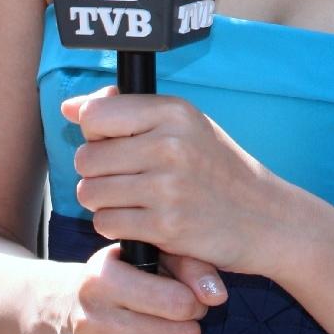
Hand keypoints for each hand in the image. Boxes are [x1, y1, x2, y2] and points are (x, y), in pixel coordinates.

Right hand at [58, 240, 224, 333]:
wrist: (62, 312)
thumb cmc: (121, 279)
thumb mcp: (150, 256)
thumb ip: (190, 266)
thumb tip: (218, 297)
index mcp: (102, 279)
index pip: (177, 302)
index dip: (194, 303)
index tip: (188, 302)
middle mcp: (89, 319)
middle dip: (190, 332)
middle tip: (181, 326)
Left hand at [60, 86, 292, 273]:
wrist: (264, 216)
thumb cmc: (216, 166)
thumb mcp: (183, 124)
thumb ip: (127, 111)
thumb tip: (70, 107)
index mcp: (174, 112)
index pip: (96, 115)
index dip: (95, 131)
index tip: (113, 141)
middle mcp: (170, 145)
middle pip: (87, 157)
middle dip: (97, 171)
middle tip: (124, 177)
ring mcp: (168, 187)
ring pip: (91, 192)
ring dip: (103, 201)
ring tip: (132, 199)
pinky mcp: (166, 227)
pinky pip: (107, 223)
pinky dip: (117, 225)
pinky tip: (141, 220)